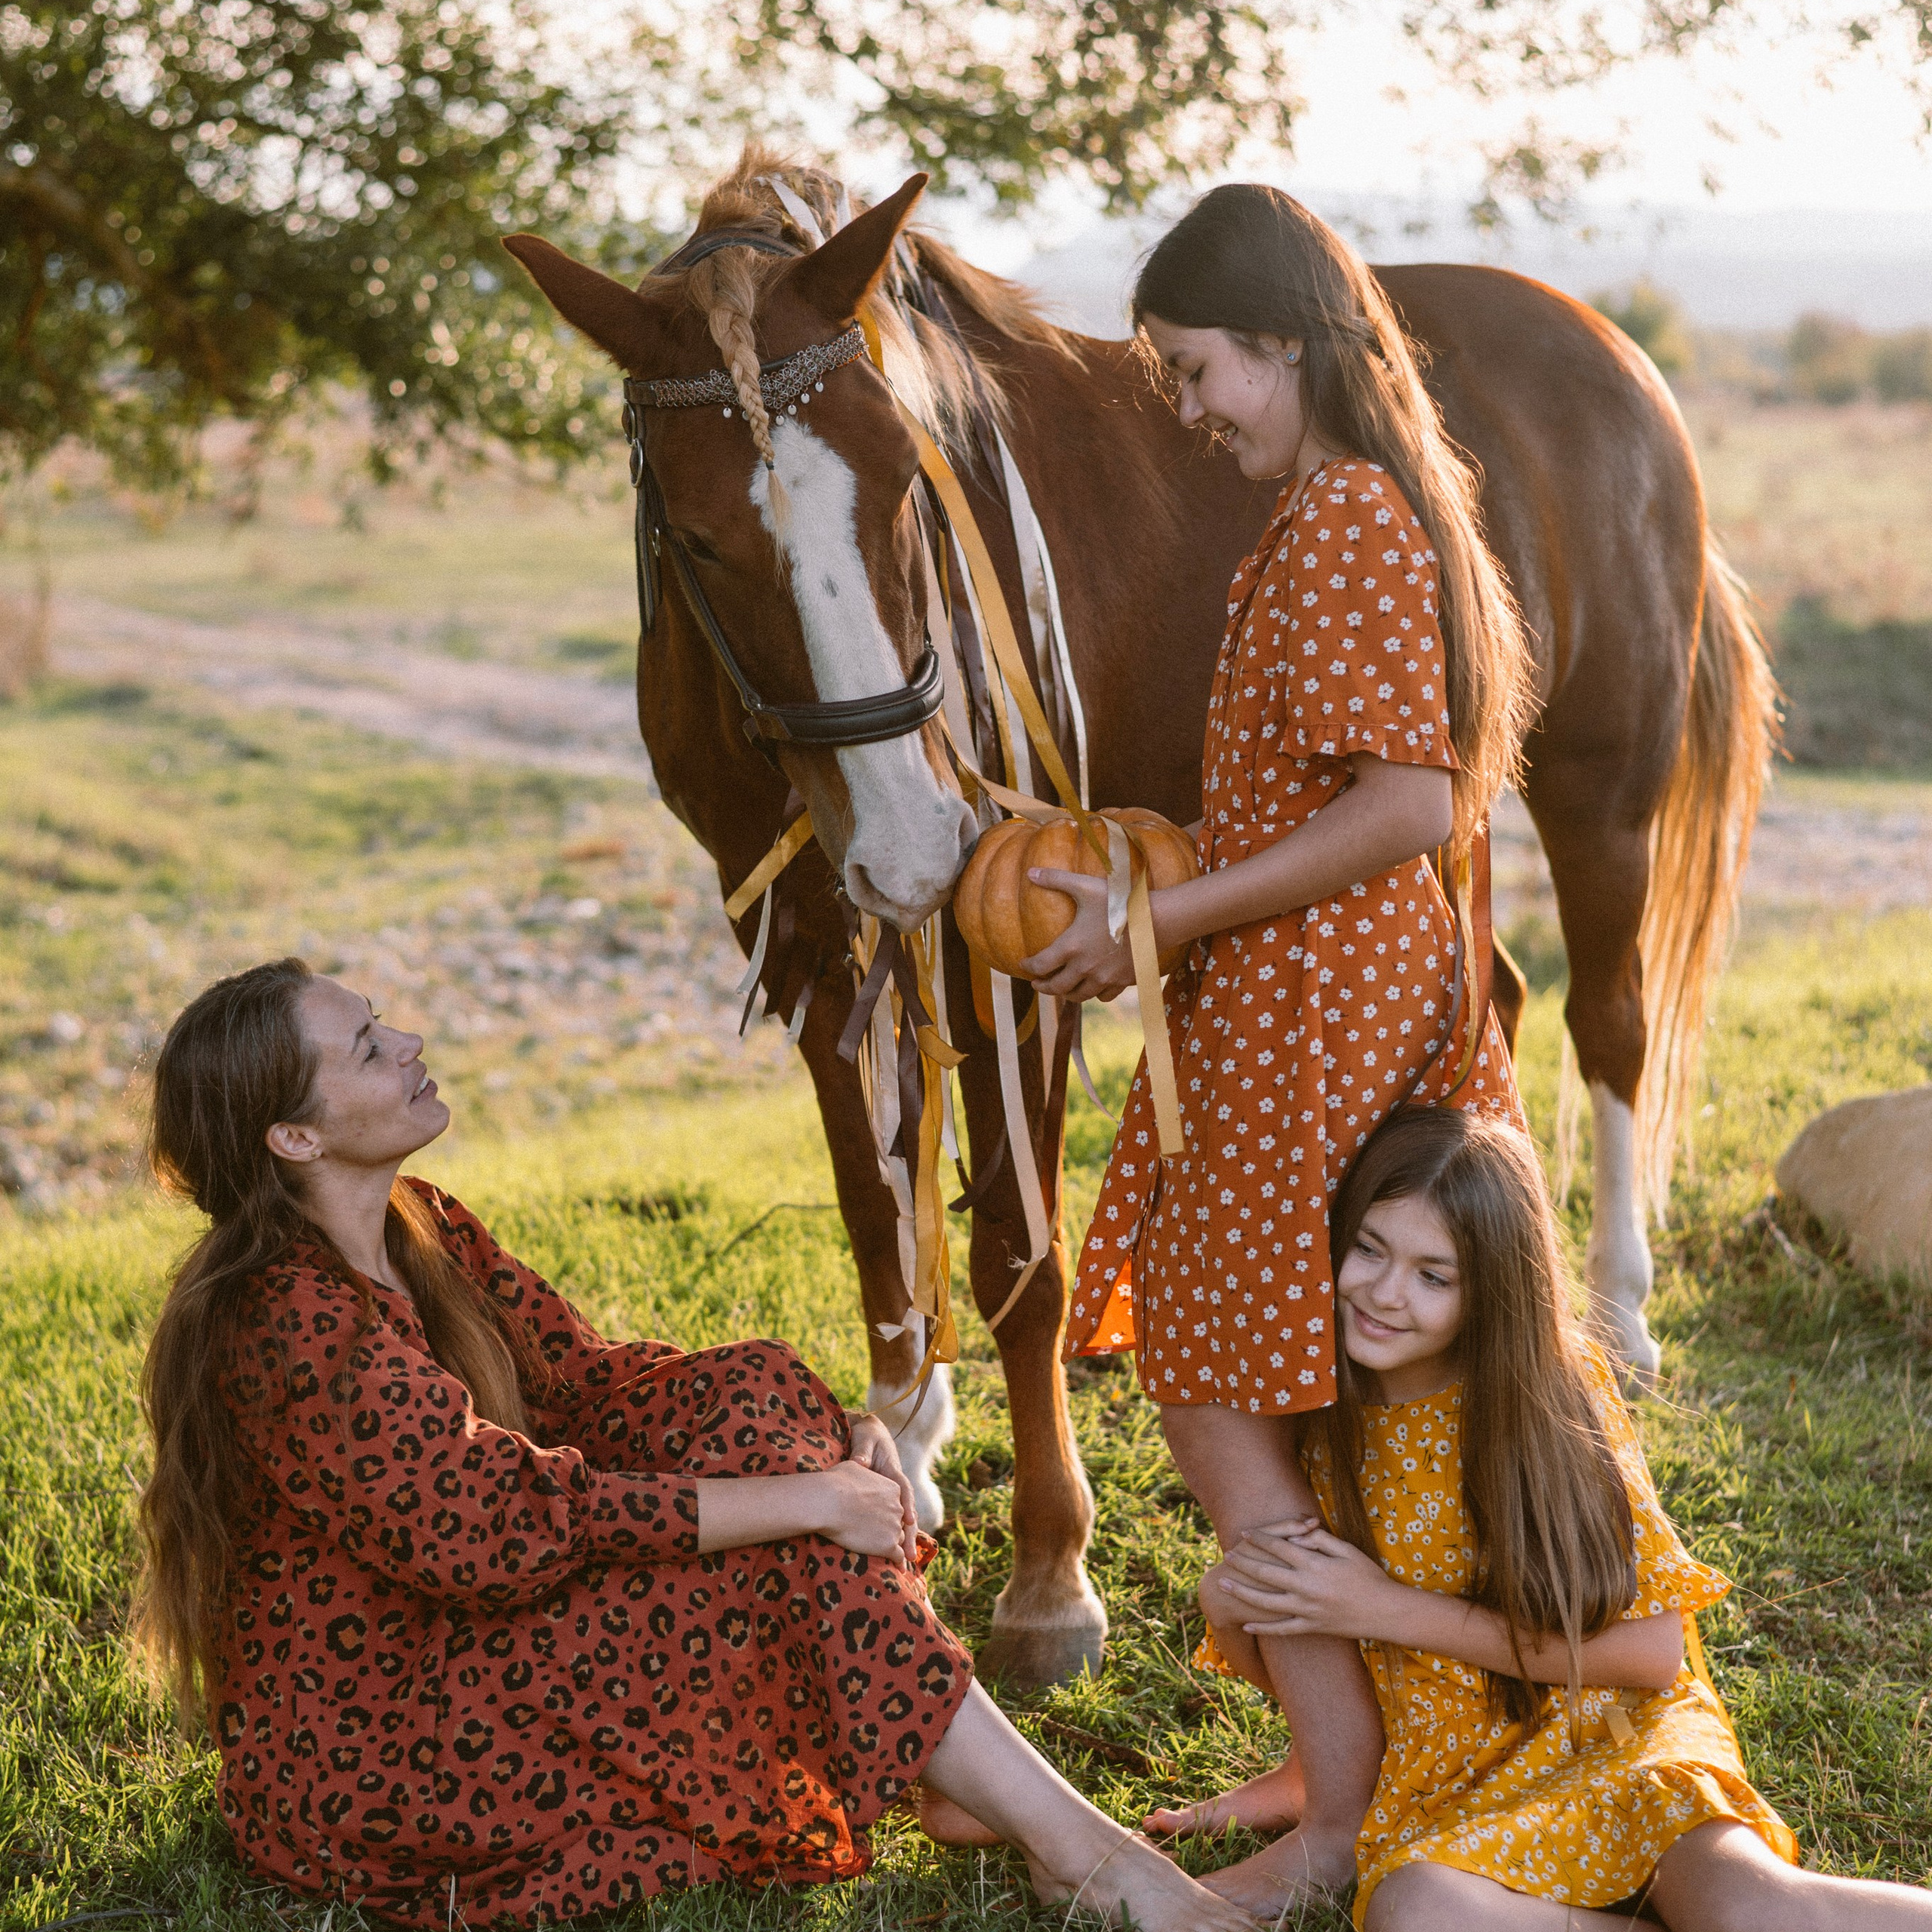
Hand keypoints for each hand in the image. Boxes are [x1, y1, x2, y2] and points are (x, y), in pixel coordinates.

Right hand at [809, 1459, 919, 1562]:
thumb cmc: (836, 1482)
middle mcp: (898, 1507)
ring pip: (899, 1539)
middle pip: (899, 1521)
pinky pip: (897, 1555)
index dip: (888, 1512)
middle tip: (893, 1540)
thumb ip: (862, 1469)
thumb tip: (860, 1463)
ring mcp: (894, 1526)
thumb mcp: (853, 1467)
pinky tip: (898, 1567)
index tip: (884, 1519)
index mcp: (893, 1488)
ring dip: (898, 1547)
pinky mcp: (888, 1545)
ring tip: (900, 1560)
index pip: (895, 1503)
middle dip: (894, 1529)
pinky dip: (898, 1562)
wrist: (829, 1501)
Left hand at [848, 1412, 919, 1566]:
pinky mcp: (882, 1503)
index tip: (909, 1520)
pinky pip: (890, 1521)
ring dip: (904, 1540)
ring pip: (901, 1520)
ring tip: (907, 1561)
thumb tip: (862, 1463)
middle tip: (910, 1554)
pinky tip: (894, 1555)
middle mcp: (896, 1486)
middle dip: (910, 1533)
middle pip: (906, 1511)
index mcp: (894, 1471)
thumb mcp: (865, 1439)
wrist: (866, 1434)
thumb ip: (863, 1451)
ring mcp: (890, 1496)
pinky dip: (893, 1537)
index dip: (908, 1505)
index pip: (904, 1489)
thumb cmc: (865, 1435)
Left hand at [1017, 869, 1133, 1001]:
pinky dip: (1094, 994)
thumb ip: (1056, 879)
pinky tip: (1092, 987)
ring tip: (1061, 988)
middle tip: (1036, 983)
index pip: (1040, 965)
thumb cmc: (1118, 901)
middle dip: (1043, 986)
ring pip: (1078, 996)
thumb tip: (1031, 872)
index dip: (1027, 967)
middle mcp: (1084, 968)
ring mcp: (1104, 978)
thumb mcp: (1085, 886)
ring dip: (1066, 994)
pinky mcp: (1122, 982)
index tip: (1022, 965)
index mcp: (1070, 947)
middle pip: (1056, 987)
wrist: (1156, 920)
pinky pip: (1103, 996)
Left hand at [1210, 1522, 1413, 1641]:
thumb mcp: (1347, 1549)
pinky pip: (1282, 1629)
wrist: (1386, 1611)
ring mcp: (1307, 1609)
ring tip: (1224, 1584)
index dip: (1259, 1539)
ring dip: (1243, 1592)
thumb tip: (1293, 1537)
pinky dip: (1263, 1628)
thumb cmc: (1369, 1576)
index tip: (1245, 1534)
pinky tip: (1245, 1626)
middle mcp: (1306, 1586)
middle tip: (1227, 1555)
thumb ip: (1318, 1541)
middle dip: (1243, 1562)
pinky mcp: (1312, 1627)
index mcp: (1314, 1564)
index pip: (1279, 1547)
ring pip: (1266, 1602)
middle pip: (1266, 1572)